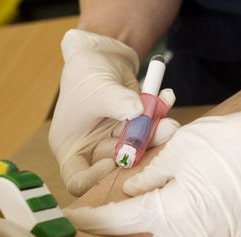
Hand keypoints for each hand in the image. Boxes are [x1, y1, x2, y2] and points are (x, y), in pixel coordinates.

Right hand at [49, 29, 178, 195]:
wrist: (101, 52)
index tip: (113, 161)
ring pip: (138, 150)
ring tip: (169, 121)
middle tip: (161, 131)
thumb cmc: (85, 71)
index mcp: (71, 147)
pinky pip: (149, 131)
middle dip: (139, 150)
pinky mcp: (133, 129)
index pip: (77, 181)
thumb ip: (117, 102)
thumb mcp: (96, 86)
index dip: (95, 179)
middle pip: (116, 165)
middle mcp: (92, 149)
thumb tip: (139, 112)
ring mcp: (114, 140)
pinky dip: (160, 116)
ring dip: (156, 135)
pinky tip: (166, 97)